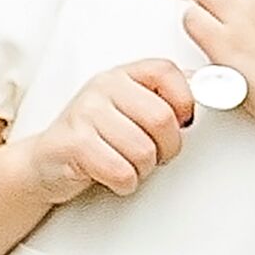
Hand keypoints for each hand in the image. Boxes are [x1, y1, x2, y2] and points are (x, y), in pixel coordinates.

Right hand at [19, 61, 195, 202]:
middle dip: (168, 147)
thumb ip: (164, 97)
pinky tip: (112, 176)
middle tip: (156, 154)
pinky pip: (122, 172)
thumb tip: (209, 85)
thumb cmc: (95, 137)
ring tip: (128, 164)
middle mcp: (102, 88)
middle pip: (161, 118)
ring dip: (144, 169)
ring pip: (144, 150)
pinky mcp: (74, 145)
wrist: (46, 162)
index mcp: (122, 75)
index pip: (166, 71)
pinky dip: (125, 183)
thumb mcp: (128, 108)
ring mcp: (85, 114)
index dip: (184, 101)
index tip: (182, 122)